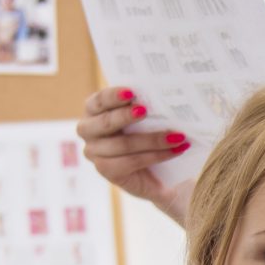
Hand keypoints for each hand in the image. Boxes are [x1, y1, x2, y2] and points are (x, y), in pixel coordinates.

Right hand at [77, 86, 193, 222]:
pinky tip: (175, 151)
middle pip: (105, 123)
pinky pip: (131, 162)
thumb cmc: (149, 134)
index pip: (99, 100)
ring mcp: (94, 153)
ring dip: (153, 139)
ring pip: (123, 144)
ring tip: (177, 136)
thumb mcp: (144, 117)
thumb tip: (162, 94)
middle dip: (126, 116)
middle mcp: (88, 130)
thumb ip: (144, 105)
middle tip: (145, 110)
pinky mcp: (106, 171)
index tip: (131, 93)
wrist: (157, 171)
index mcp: (94, 110)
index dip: (113, 96)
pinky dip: (155, 156)